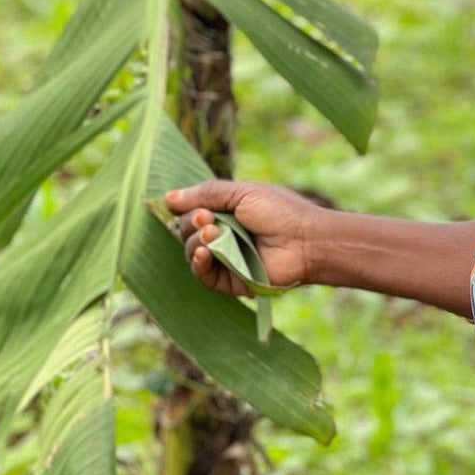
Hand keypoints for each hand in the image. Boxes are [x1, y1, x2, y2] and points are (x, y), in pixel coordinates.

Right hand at [164, 181, 325, 295]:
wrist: (306, 240)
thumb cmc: (281, 212)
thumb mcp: (242, 193)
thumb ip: (206, 193)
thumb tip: (168, 198)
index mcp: (227, 213)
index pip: (191, 211)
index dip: (187, 208)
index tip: (192, 204)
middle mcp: (224, 236)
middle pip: (186, 231)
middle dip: (191, 223)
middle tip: (208, 218)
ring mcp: (226, 259)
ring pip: (191, 251)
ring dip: (196, 240)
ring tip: (214, 232)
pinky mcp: (230, 281)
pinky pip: (203, 275)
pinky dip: (198, 263)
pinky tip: (203, 252)